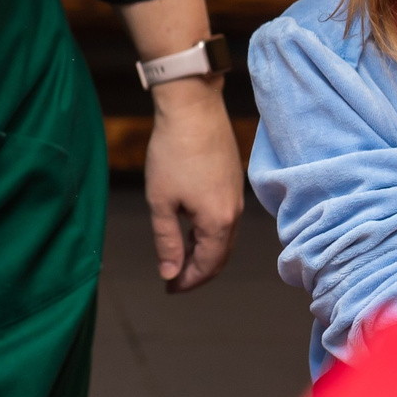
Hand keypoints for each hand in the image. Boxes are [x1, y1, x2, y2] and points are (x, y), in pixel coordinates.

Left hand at [144, 78, 241, 291]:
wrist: (193, 108)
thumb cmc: (172, 153)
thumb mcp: (161, 202)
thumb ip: (167, 241)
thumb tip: (169, 273)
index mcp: (218, 222)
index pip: (207, 265)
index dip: (188, 281)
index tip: (168, 288)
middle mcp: (234, 212)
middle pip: (220, 255)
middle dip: (197, 271)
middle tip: (173, 280)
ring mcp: (236, 196)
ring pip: (224, 237)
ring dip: (203, 253)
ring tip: (179, 259)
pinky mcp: (232, 181)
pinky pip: (225, 219)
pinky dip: (209, 233)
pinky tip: (190, 229)